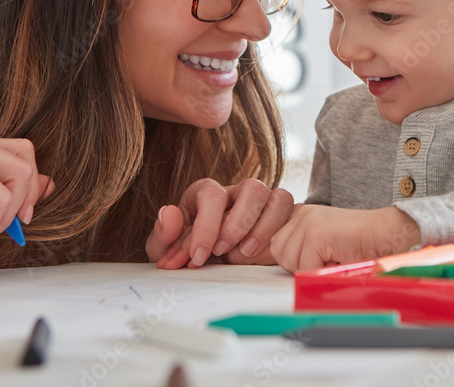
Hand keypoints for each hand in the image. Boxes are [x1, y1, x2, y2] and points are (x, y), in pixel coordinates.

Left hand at [145, 178, 293, 268]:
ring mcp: (262, 202)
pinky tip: (264, 252)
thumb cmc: (190, 253)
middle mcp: (237, 192)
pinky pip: (290, 210)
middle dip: (237, 223)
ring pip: (276, 196)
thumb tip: (169, 213)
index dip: (205, 226)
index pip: (211, 194)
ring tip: (245, 253)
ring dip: (263, 226)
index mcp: (206, 194)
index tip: (198, 256)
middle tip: (222, 252)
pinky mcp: (281, 216)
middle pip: (250, 188)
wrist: (213, 265)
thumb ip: (163, 235)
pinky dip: (279, 230)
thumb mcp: (168, 250)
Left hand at [270, 205, 421, 272]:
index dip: (295, 259)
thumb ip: (301, 247)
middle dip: (300, 265)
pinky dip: (324, 271)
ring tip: (335, 256)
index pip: (277, 244)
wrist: (387, 234)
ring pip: (290, 262)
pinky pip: (306, 267)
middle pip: (279, 253)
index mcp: (302, 214)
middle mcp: (302, 214)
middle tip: (327, 259)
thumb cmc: (361, 243)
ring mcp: (309, 222)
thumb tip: (282, 265)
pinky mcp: (317, 234)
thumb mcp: (323, 242)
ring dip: (313, 268)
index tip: (318, 257)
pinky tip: (340, 258)